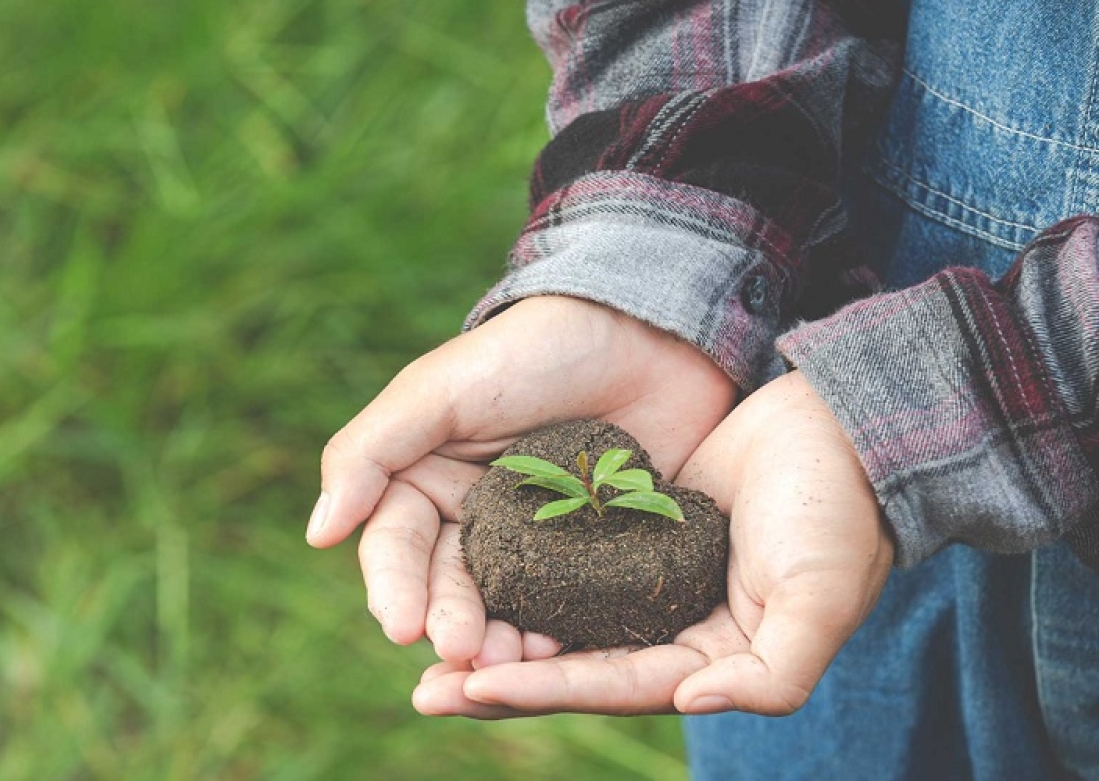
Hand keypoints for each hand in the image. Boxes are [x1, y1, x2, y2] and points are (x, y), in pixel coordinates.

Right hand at [307, 295, 737, 663]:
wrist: (644, 337)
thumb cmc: (530, 353)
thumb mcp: (439, 390)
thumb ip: (371, 451)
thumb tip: (318, 532)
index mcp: (424, 483)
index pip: (396, 548)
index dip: (395, 589)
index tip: (403, 627)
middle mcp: (473, 521)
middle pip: (448, 588)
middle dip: (451, 624)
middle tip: (464, 653)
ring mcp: (535, 543)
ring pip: (505, 606)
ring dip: (501, 640)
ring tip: (512, 660)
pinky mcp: (594, 556)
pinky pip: (571, 603)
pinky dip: (561, 630)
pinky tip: (562, 650)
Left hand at [412, 370, 892, 716]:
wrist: (843, 430)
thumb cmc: (838, 518)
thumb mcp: (819, 602)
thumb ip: (770, 672)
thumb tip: (690, 699)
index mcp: (708, 660)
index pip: (612, 685)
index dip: (542, 691)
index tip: (471, 687)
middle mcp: (670, 629)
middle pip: (571, 665)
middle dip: (499, 682)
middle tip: (424, 690)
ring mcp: (648, 580)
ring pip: (560, 617)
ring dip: (499, 631)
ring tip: (427, 639)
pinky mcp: (634, 530)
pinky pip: (569, 560)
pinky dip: (525, 573)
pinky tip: (473, 569)